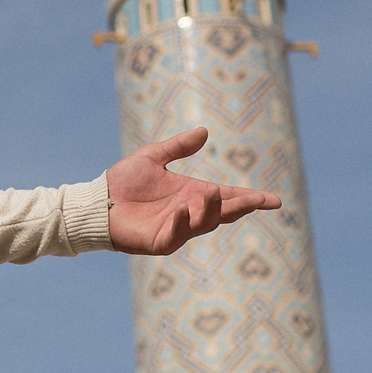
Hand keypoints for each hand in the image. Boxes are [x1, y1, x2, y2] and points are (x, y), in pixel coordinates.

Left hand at [105, 127, 279, 254]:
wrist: (97, 201)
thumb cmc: (123, 181)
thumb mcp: (153, 157)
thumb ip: (178, 147)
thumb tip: (204, 131)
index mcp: (192, 194)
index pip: (228, 197)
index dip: (251, 199)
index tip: (274, 200)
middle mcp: (190, 213)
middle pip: (224, 212)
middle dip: (241, 206)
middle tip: (256, 200)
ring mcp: (177, 229)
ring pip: (205, 224)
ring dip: (211, 209)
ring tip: (210, 192)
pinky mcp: (159, 241)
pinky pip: (176, 234)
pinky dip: (182, 222)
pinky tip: (183, 210)